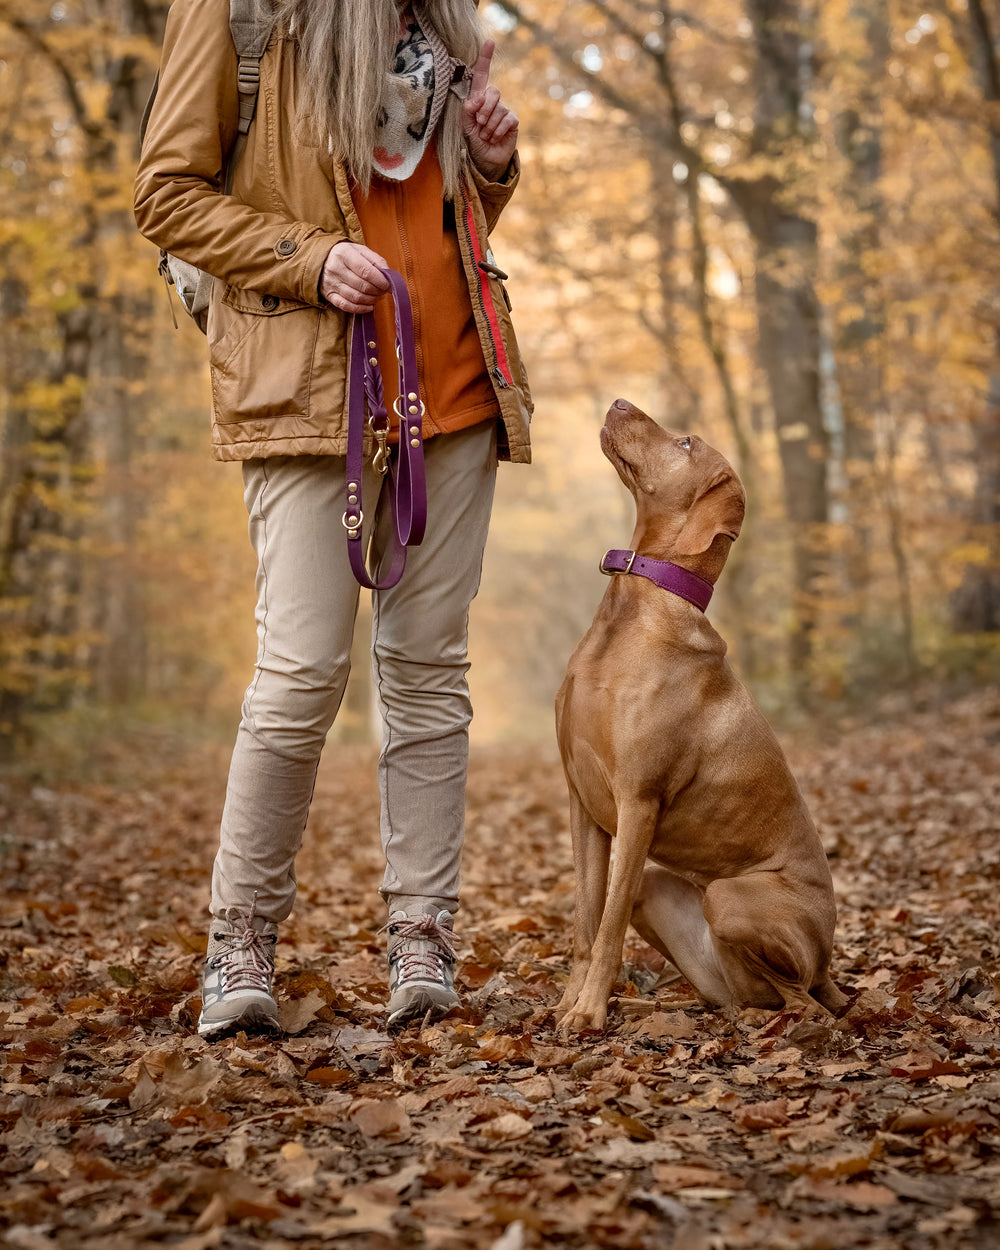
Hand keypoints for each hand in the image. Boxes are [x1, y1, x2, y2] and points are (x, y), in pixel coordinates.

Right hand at [319, 241, 390, 312]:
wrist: (322, 259)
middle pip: (363, 286)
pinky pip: (346, 306)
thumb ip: (376, 261)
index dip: (381, 281)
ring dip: (371, 300)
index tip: (389, 285)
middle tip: (384, 291)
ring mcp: (331, 283)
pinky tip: (369, 306)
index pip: (366, 271)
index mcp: (344, 254)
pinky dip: (361, 309)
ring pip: (356, 297)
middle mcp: (336, 268)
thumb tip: (389, 276)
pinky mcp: (328, 294)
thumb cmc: (347, 255)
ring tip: (378, 296)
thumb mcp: (361, 250)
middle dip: (378, 291)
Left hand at [462, 40, 517, 182]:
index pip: (482, 75)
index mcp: (479, 98)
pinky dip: (498, 131)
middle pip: (493, 92)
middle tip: (480, 125)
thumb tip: (476, 99)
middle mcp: (493, 101)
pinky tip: (494, 138)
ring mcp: (504, 110)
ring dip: (489, 127)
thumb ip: (467, 110)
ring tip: (485, 136)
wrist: (486, 159)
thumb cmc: (474, 141)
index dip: (485, 58)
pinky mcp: (513, 121)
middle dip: (484, 110)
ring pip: (499, 109)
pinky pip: (507, 120)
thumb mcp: (465, 126)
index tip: (489, 42)